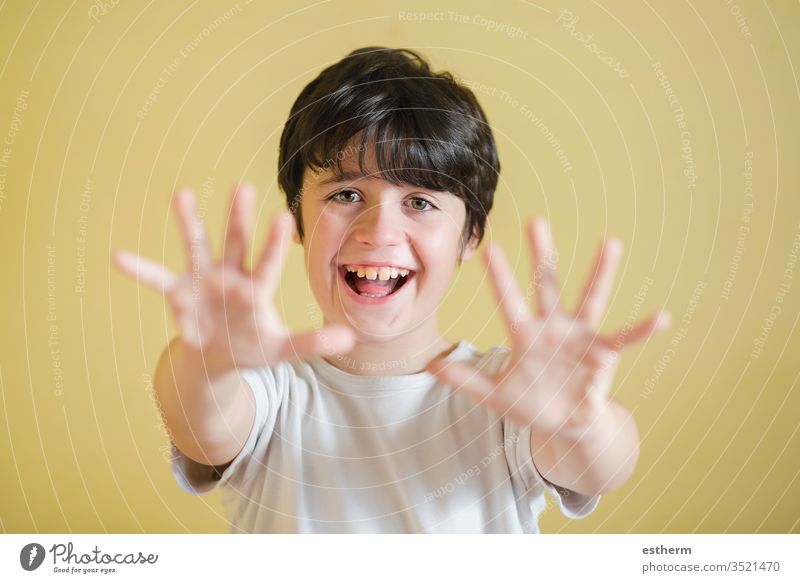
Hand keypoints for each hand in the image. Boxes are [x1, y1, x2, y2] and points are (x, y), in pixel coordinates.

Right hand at [112, 184, 355, 372]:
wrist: (218, 358)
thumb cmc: (253, 347)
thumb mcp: (284, 350)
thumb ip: (312, 342)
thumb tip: (351, 338)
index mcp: (257, 287)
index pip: (267, 264)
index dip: (273, 244)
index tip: (283, 217)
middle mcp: (231, 276)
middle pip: (236, 242)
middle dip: (238, 217)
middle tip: (243, 187)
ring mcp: (204, 282)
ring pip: (197, 247)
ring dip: (189, 222)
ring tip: (180, 192)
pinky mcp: (179, 294)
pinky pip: (157, 279)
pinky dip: (140, 269)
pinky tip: (119, 256)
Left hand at [426, 218, 669, 438]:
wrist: (565, 424)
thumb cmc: (531, 403)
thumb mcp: (495, 394)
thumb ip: (466, 380)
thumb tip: (431, 366)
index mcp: (525, 334)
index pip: (509, 300)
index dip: (500, 277)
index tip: (489, 248)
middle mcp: (553, 327)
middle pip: (547, 284)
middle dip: (543, 255)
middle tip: (536, 220)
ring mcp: (580, 337)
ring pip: (590, 298)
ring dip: (600, 272)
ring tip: (611, 242)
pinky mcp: (604, 355)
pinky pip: (625, 339)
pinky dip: (643, 330)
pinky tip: (662, 317)